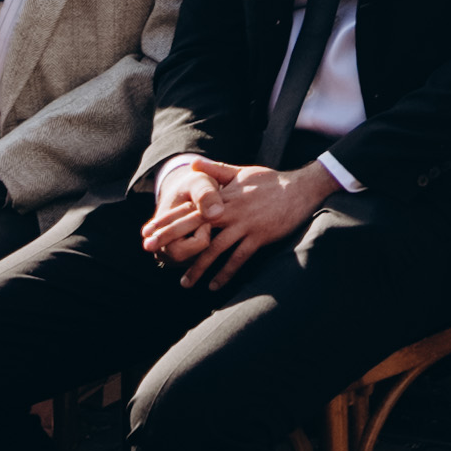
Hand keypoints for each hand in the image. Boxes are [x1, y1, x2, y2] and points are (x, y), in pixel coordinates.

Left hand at [143, 154, 324, 285]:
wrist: (301, 188)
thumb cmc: (270, 181)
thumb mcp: (241, 172)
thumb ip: (216, 170)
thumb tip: (192, 164)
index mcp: (223, 197)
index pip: (190, 209)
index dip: (168, 220)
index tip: (148, 231)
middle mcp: (230, 211)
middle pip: (195, 227)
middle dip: (172, 240)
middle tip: (152, 253)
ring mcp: (244, 225)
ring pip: (215, 249)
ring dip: (198, 268)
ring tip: (184, 283)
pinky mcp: (259, 237)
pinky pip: (238, 258)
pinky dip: (225, 273)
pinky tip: (214, 285)